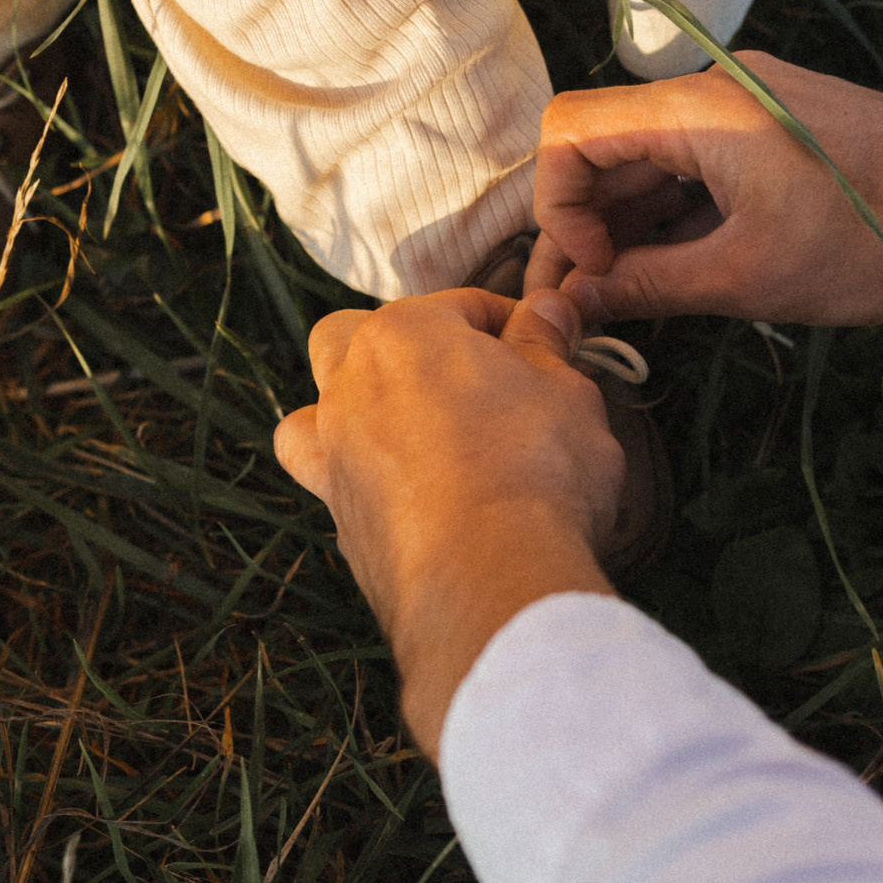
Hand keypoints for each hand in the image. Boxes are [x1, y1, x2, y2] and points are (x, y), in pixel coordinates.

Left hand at [273, 288, 619, 757]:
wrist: (489, 576)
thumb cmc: (536, 468)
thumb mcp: (568, 391)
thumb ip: (547, 345)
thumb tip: (547, 306)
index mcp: (407, 334)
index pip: (462, 306)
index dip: (512, 325)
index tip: (545, 349)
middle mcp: (353, 385)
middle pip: (355, 338)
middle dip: (403, 347)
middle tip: (466, 380)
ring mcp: (334, 454)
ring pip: (315, 412)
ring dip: (350, 411)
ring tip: (407, 433)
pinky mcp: (338, 518)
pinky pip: (327, 483)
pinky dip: (354, 481)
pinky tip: (399, 494)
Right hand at [527, 52, 882, 325]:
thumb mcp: (750, 278)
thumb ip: (648, 286)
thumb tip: (572, 304)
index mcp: (701, 108)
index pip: (570, 128)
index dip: (558, 206)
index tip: (591, 273)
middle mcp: (715, 90)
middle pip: (605, 145)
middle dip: (585, 227)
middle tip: (584, 308)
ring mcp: (746, 106)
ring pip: (651, 162)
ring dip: (629, 229)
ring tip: (628, 305)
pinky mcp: (774, 130)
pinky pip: (696, 166)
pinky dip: (675, 218)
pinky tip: (677, 279)